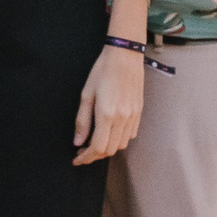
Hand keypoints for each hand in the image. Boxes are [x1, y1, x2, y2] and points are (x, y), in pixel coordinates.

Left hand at [72, 44, 146, 164]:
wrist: (125, 56)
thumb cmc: (102, 72)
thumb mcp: (86, 95)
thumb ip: (82, 121)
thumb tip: (78, 142)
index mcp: (107, 115)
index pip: (98, 147)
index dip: (86, 157)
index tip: (77, 159)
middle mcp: (123, 118)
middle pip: (110, 150)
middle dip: (95, 155)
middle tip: (82, 151)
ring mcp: (133, 116)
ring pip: (121, 145)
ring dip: (107, 149)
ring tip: (94, 142)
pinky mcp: (139, 112)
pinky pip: (130, 135)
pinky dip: (119, 140)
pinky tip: (109, 133)